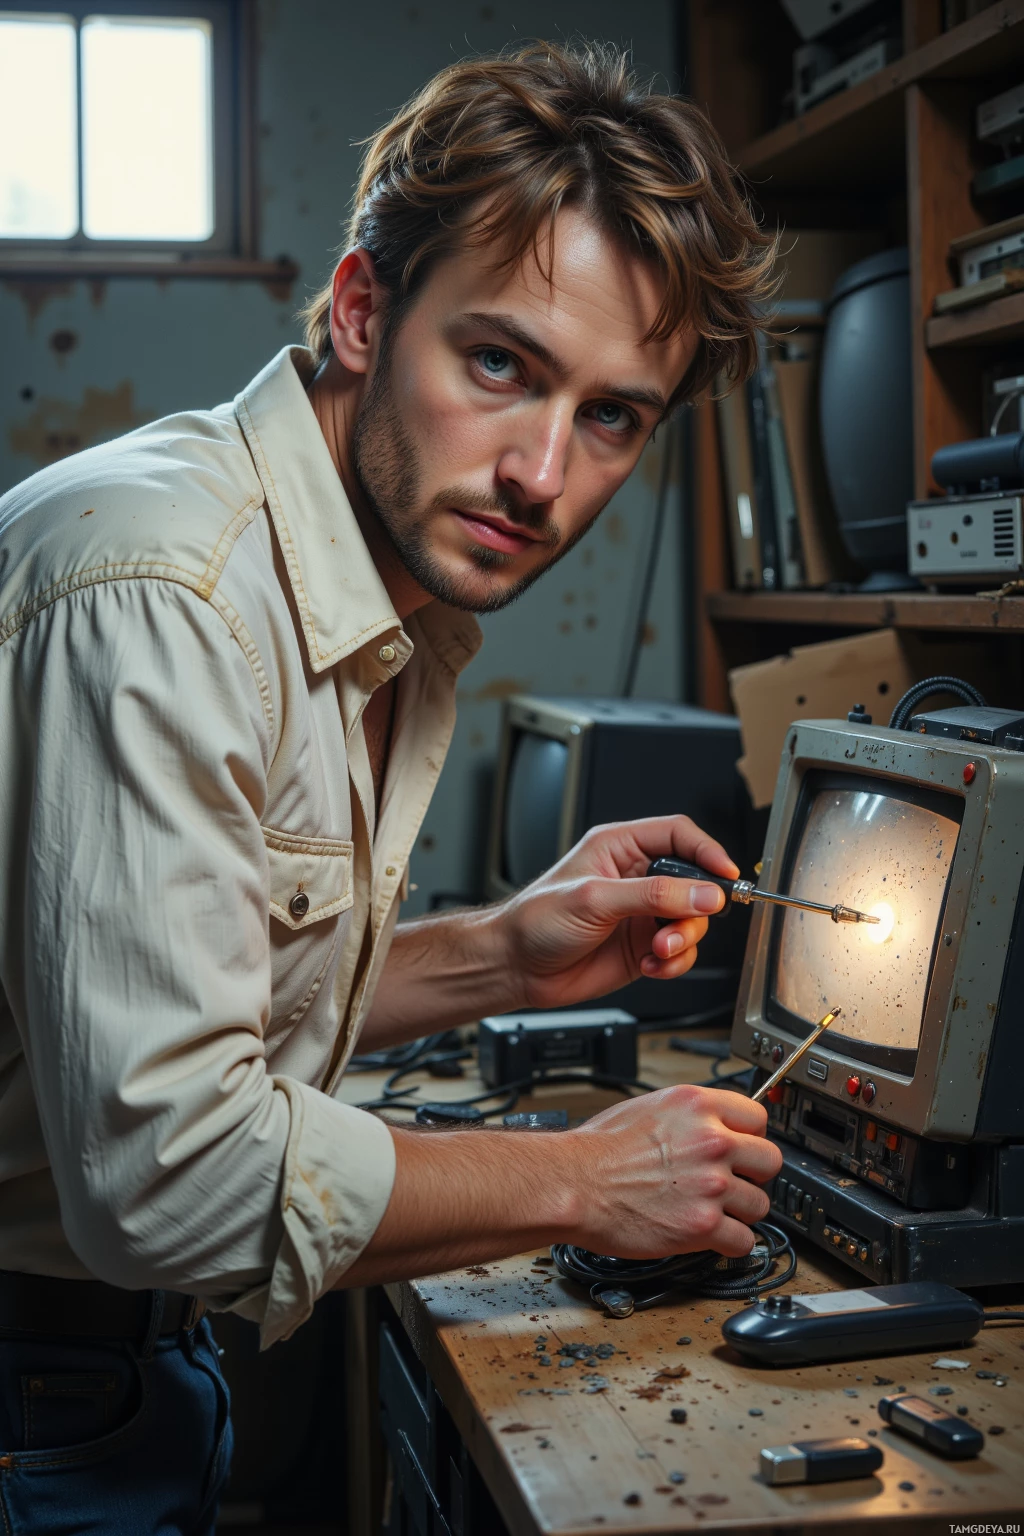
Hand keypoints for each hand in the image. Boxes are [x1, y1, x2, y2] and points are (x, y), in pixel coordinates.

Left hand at [501, 815, 739, 1009]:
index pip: (678, 835)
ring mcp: (642, 914)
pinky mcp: (644, 947)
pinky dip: (674, 963)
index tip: (725, 875)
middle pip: (695, 882)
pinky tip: (651, 965)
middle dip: (696, 907)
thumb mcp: (595, 899)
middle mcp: (635, 878)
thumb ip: (653, 895)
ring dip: (684, 940)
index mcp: (620, 848)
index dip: (707, 851)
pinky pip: (681, 952)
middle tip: (682, 924)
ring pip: (693, 920)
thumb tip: (703, 893)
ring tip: (659, 951)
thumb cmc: (535, 920)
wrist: (516, 968)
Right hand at [566, 1084, 781, 1257]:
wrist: (575, 1184)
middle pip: (770, 1160)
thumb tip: (708, 1125)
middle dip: (754, 1175)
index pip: (758, 1117)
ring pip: (760, 1204)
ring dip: (741, 1212)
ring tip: (714, 1212)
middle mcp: (712, 1141)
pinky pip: (744, 1241)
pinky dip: (730, 1244)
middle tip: (733, 1183)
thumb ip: (688, 1116)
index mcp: (697, 1106)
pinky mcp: (704, 1225)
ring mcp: (711, 1184)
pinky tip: (712, 1238)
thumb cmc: (598, 1150)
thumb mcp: (647, 1108)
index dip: (751, 1137)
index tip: (744, 1149)